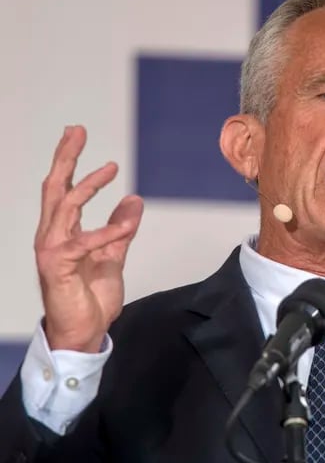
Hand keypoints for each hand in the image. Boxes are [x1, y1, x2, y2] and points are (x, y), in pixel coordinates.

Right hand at [34, 125, 143, 352]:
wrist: (85, 331)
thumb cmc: (91, 297)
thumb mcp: (113, 255)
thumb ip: (121, 229)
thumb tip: (133, 200)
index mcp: (63, 232)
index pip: (62, 189)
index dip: (68, 161)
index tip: (76, 135)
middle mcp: (52, 236)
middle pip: (55, 188)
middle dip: (65, 158)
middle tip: (76, 131)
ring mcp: (52, 251)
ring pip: (65, 207)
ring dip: (88, 186)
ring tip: (111, 169)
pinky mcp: (59, 268)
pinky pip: (82, 243)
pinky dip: (106, 232)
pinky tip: (125, 224)